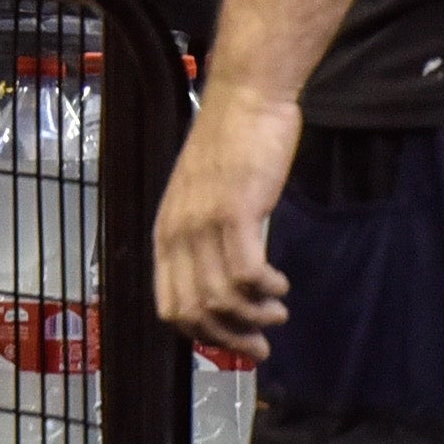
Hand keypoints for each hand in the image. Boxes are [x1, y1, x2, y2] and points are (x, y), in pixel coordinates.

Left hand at [155, 86, 297, 358]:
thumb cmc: (231, 144)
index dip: (201, 336)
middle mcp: (177, 232)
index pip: (169, 306)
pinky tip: (279, 284)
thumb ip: (204, 236)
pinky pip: (246, 273)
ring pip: (221, 299)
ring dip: (254, 317)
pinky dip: (265, 289)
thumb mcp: (203, 197)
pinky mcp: (234, 211)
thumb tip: (223, 282)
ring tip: (276, 314)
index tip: (232, 344)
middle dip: (228, 340)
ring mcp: (203, 222)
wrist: (246, 98)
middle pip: (193, 312)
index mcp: (165, 232)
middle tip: (260, 346)